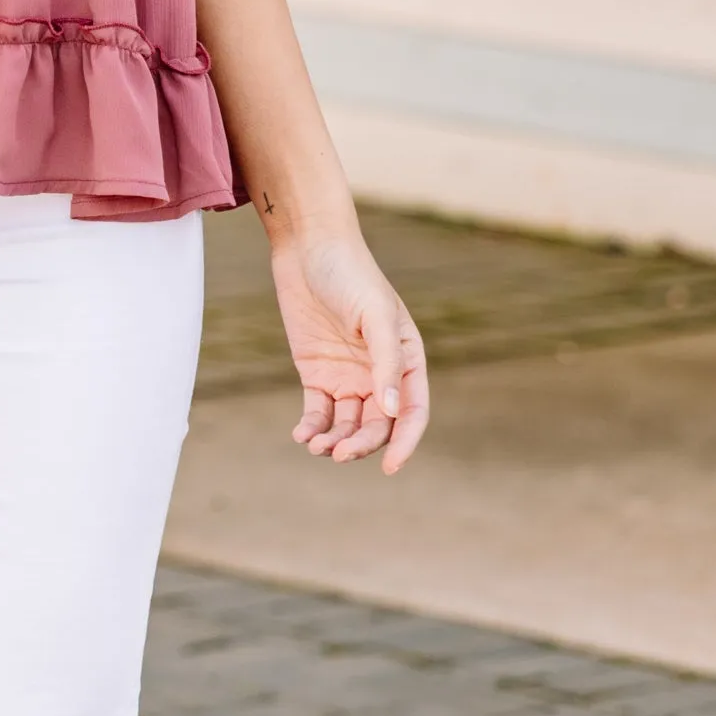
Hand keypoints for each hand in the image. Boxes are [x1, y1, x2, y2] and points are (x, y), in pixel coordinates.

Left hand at [269, 225, 429, 473]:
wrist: (308, 248)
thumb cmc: (350, 274)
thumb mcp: (375, 315)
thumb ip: (386, 362)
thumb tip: (392, 411)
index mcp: (406, 359)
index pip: (413, 412)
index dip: (405, 442)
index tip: (390, 467)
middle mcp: (380, 373)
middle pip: (377, 424)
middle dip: (361, 444)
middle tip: (337, 454)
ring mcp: (348, 375)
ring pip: (347, 423)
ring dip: (335, 441)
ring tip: (315, 446)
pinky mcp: (317, 373)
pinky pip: (319, 411)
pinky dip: (312, 427)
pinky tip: (302, 435)